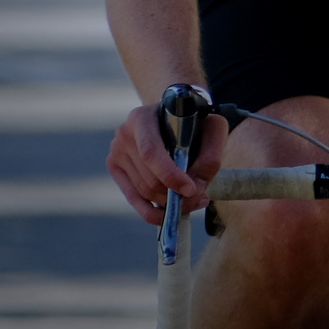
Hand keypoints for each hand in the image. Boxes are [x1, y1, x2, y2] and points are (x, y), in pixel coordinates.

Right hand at [106, 103, 227, 224]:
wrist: (177, 114)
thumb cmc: (195, 121)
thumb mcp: (212, 128)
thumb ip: (210, 156)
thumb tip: (195, 189)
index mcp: (142, 118)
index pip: (151, 153)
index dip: (170, 175)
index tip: (191, 189)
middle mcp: (124, 134)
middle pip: (149, 178)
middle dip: (176, 194)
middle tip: (201, 197)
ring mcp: (117, 152)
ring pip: (144, 191)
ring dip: (169, 202)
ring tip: (194, 199)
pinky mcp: (116, 168)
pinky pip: (134, 199)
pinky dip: (153, 212)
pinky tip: (170, 213)